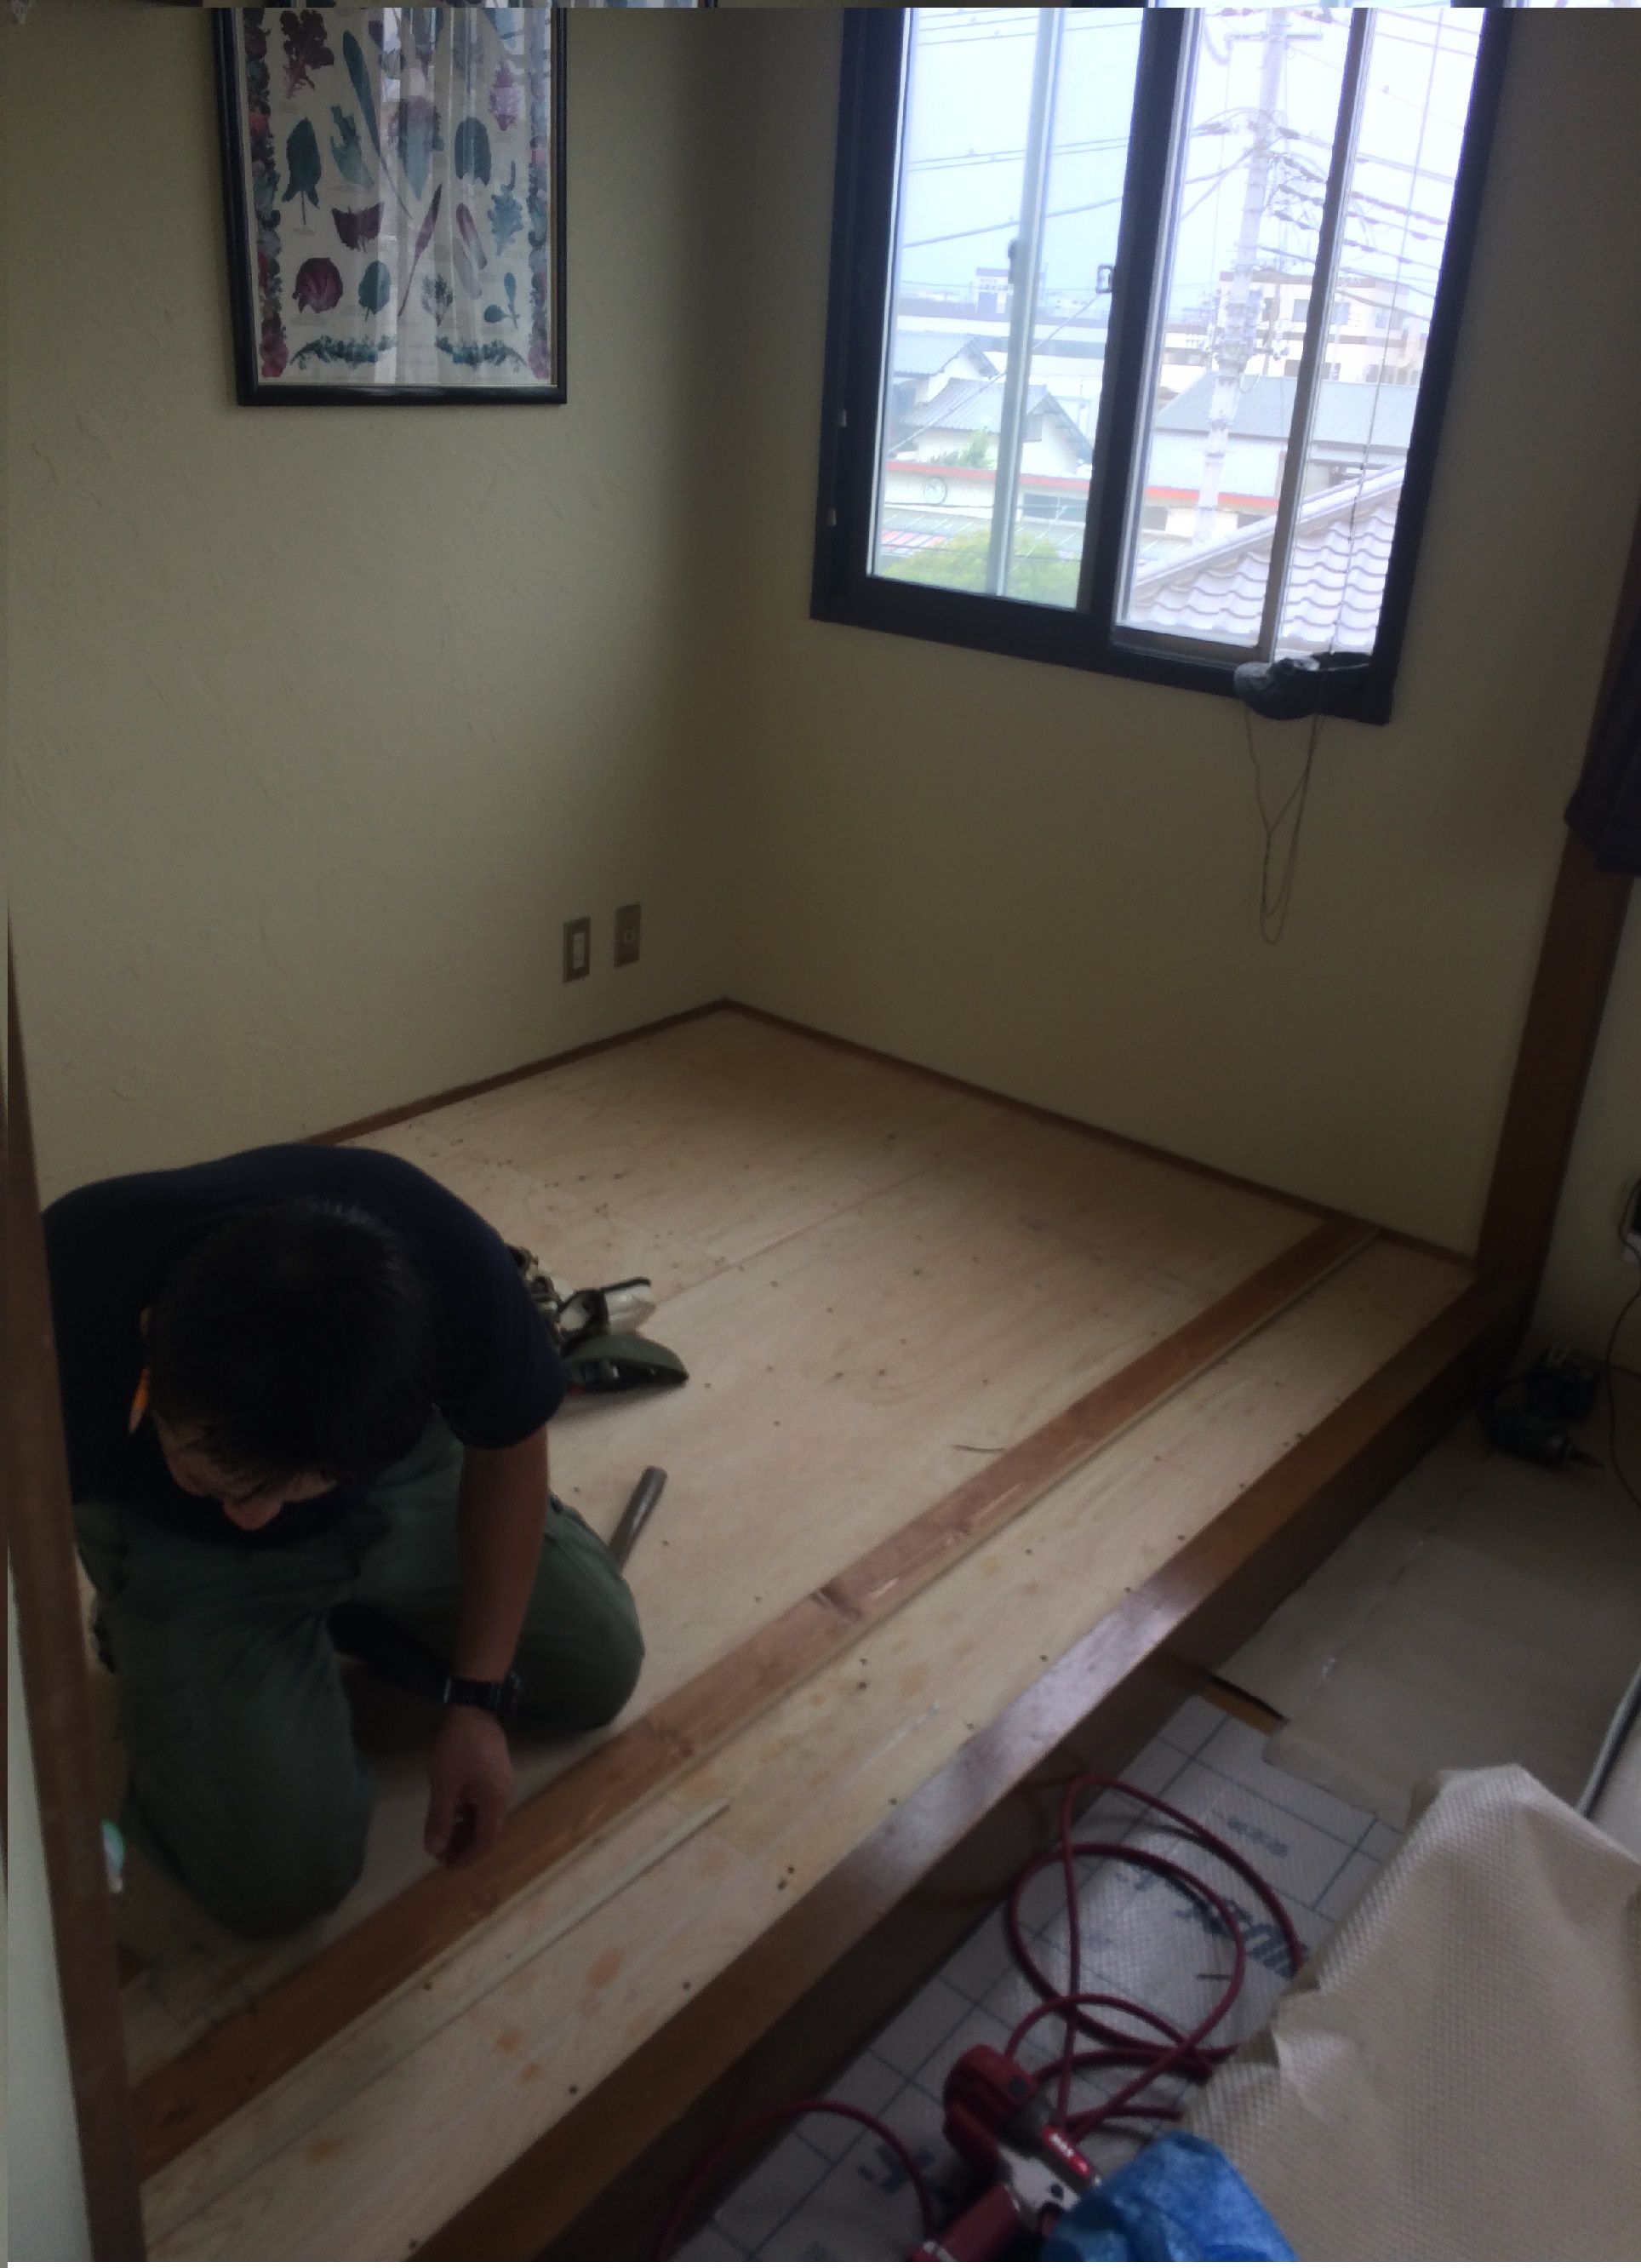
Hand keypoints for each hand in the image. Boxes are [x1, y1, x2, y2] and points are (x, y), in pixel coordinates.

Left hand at [424, 1705, 513, 1865]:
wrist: (474, 1707)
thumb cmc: (458, 1748)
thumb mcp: (444, 1785)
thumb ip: (440, 1819)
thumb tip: (435, 1850)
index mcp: (494, 1802)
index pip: (485, 1841)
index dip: (468, 1857)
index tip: (448, 1866)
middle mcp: (503, 1795)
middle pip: (488, 1830)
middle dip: (466, 1845)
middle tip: (442, 1854)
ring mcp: (501, 1782)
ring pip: (485, 1816)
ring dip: (467, 1829)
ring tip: (445, 1835)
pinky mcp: (496, 1771)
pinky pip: (484, 1802)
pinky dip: (469, 1813)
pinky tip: (453, 1810)